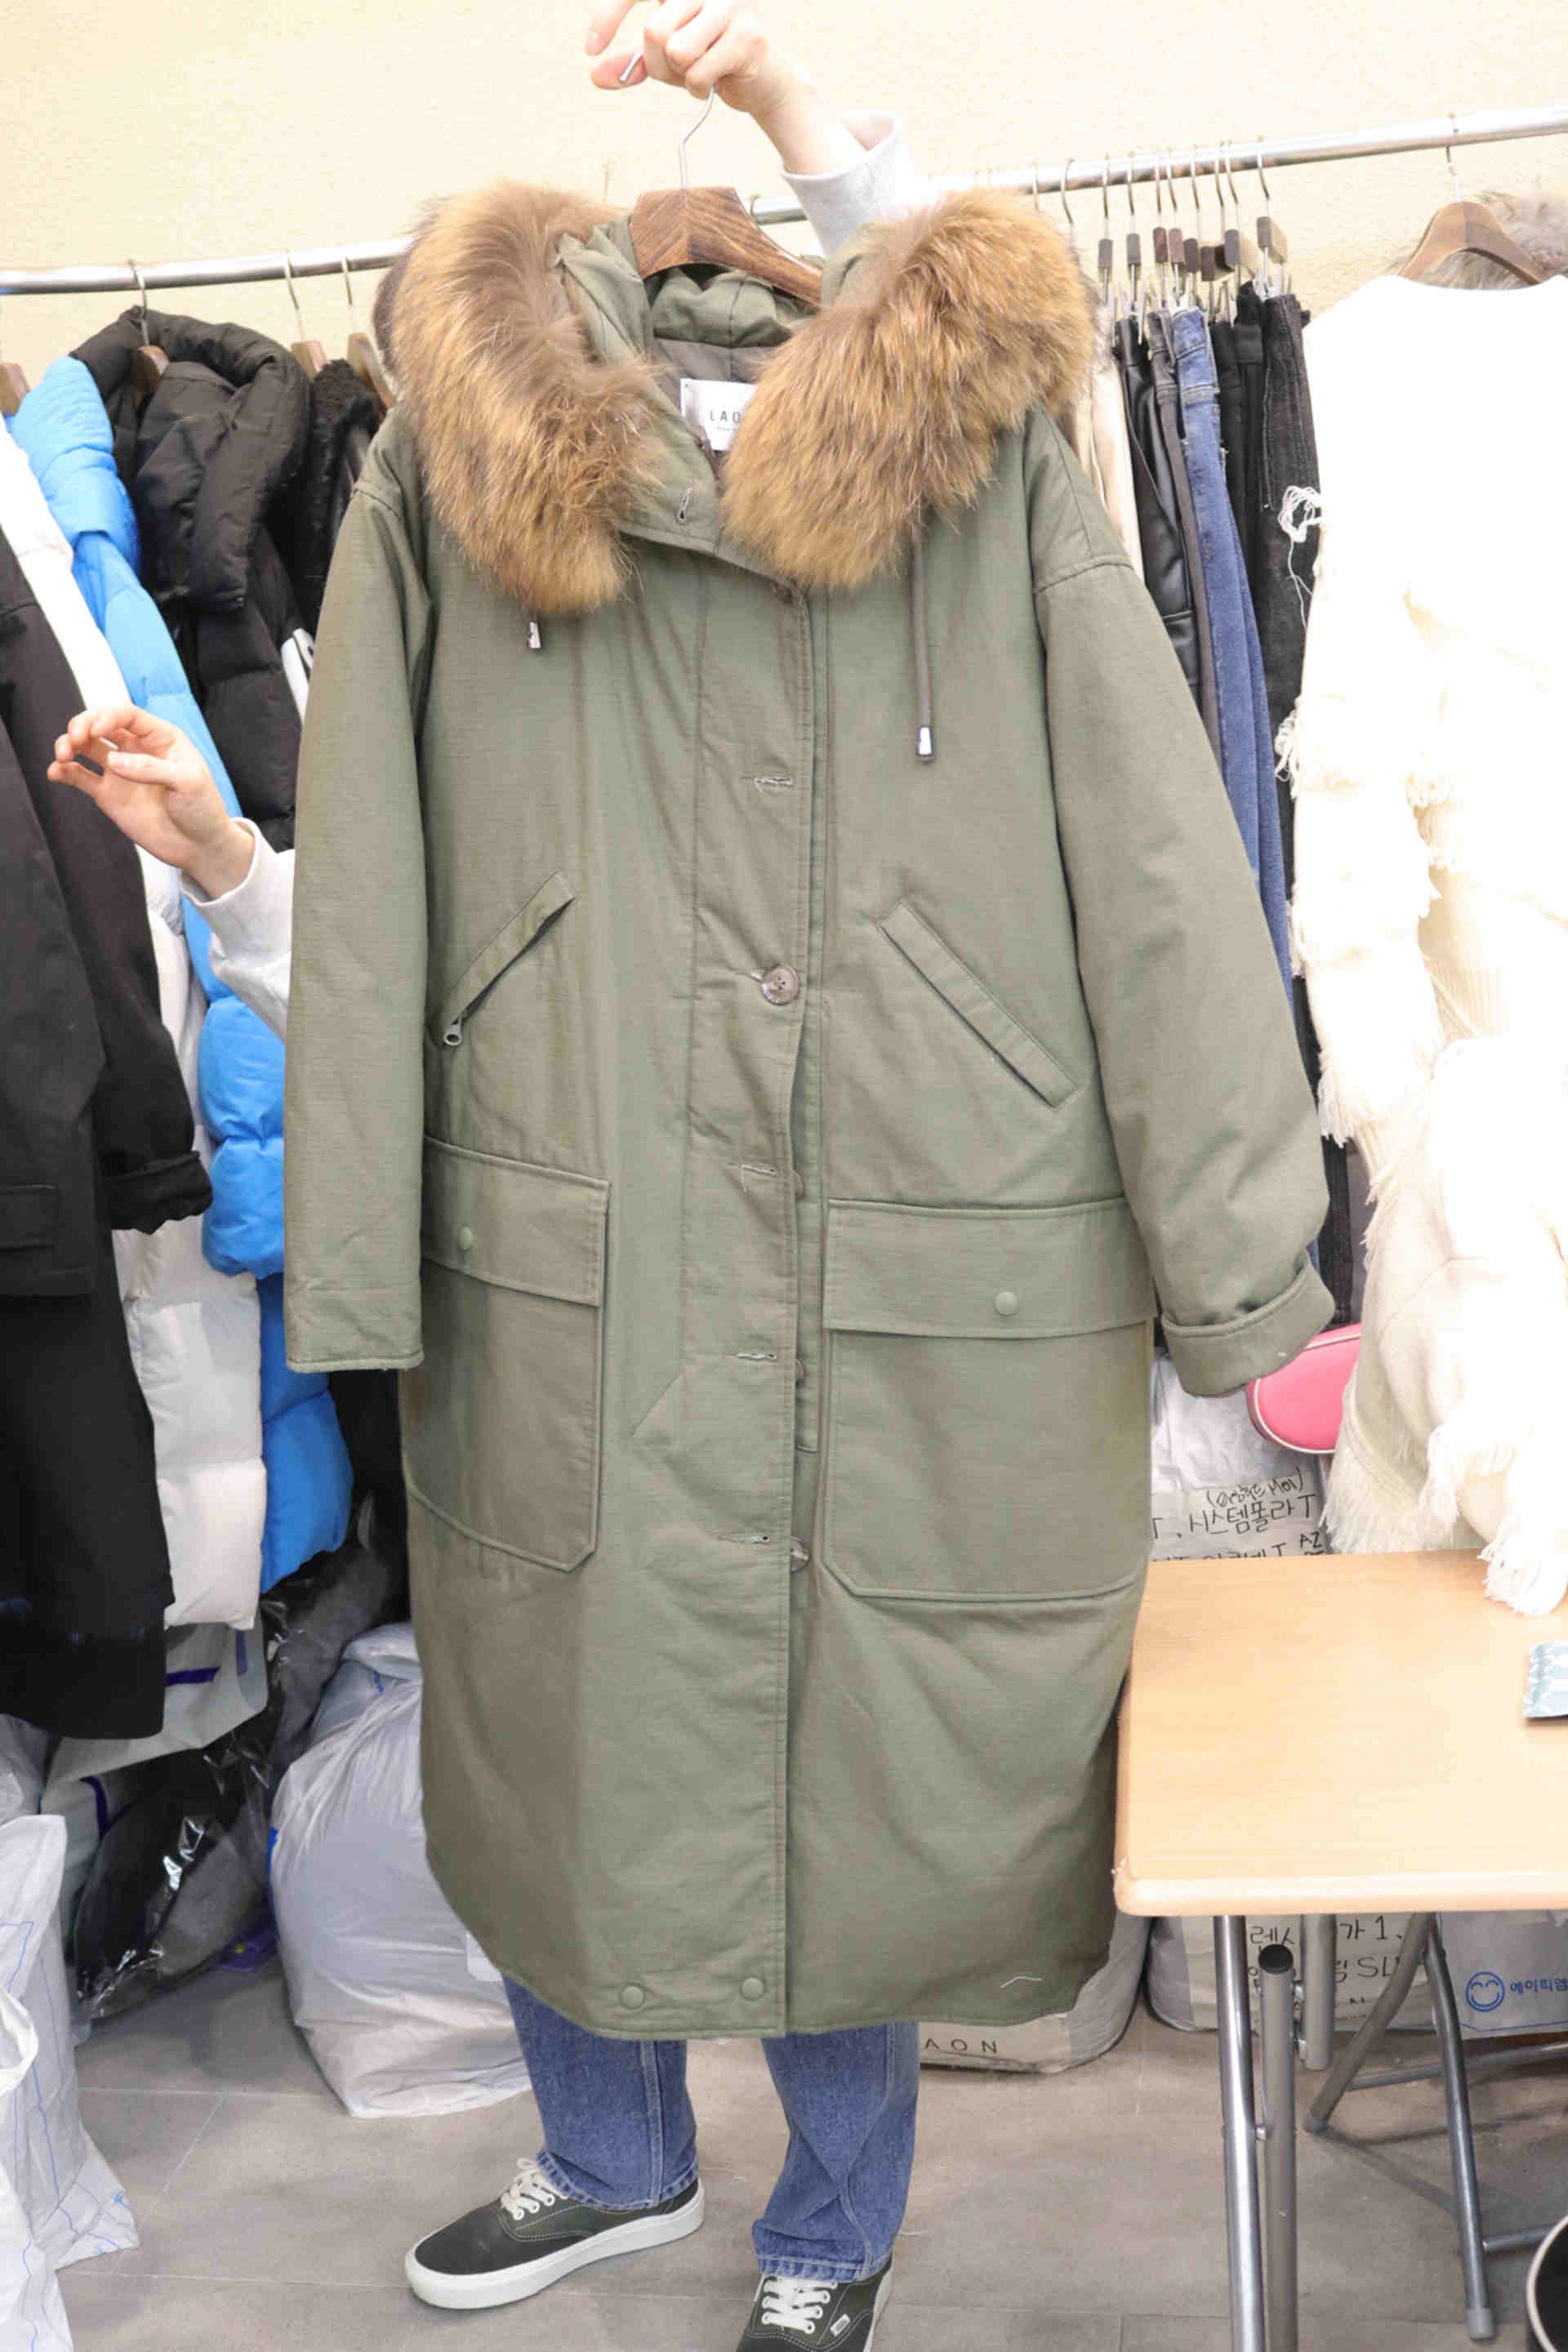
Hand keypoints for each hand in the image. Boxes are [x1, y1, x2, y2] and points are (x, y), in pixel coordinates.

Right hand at [48, 707, 255, 899]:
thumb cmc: (203, 809)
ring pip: (86, 747)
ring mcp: (120, 770)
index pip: (128, 716)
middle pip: (100, 724)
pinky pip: (80, 777)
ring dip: (69, 744)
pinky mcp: (108, 794)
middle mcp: (136, 749)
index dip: (107, 717)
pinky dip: (65, 771)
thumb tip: (114, 761)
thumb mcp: (189, 783)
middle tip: (73, 739)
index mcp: (160, 738)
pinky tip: (55, 772)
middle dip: (82, 726)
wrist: (200, 847)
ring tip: (62, 755)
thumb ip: (151, 769)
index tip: (95, 730)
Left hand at [586, 4, 859, 175]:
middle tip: (676, 71)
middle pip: (654, 30)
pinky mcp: (748, 36)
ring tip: (700, 72)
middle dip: (657, 64)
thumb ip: (632, 62)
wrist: (764, 83)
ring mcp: (730, 5)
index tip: (590, 48)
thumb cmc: (712, 61)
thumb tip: (595, 75)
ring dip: (680, 77)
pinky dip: (698, 89)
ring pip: (675, 51)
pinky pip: (697, 74)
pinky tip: (716, 81)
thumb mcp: (666, 58)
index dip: (608, 16)